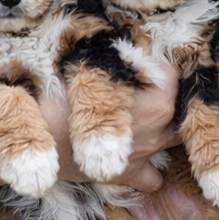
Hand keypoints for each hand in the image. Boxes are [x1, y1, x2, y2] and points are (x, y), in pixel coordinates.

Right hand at [44, 61, 179, 192]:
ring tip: (147, 118)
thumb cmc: (65, 90)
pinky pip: (152, 179)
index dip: (161, 61)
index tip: (147, 55)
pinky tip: (143, 160)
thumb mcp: (97, 59)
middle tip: (145, 83)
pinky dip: (152, 172)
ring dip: (164, 129)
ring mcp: (146, 152)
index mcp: (159, 97)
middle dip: (166, 94)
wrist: (38, 133)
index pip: (175, 72)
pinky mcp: (127, 174)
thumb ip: (125, 53)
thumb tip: (140, 40)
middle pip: (179, 106)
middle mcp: (160, 127)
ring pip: (173, 141)